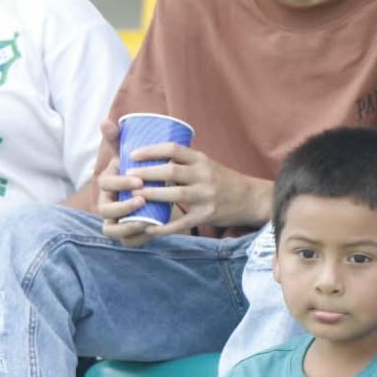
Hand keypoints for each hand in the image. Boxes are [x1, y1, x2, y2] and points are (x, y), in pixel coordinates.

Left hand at [97, 142, 252, 245]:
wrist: (249, 198)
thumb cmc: (222, 180)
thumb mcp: (206, 164)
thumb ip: (183, 162)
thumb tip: (151, 158)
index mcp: (201, 159)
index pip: (173, 149)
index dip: (151, 151)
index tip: (132, 154)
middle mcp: (204, 175)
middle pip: (170, 171)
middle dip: (146, 173)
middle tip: (127, 176)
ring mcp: (206, 196)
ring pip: (174, 195)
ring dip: (151, 195)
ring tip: (134, 196)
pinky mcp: (206, 215)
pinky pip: (181, 222)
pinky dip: (163, 227)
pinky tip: (149, 227)